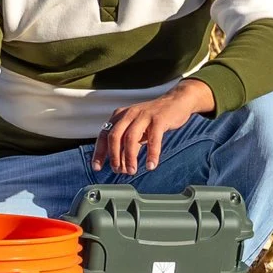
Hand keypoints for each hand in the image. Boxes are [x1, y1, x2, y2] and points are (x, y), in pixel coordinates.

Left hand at [91, 79, 214, 174]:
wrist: (176, 101)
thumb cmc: (153, 119)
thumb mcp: (136, 130)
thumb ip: (127, 145)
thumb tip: (120, 166)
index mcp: (120, 116)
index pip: (104, 135)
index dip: (99, 152)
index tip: (96, 167)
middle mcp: (129, 114)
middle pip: (114, 136)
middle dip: (114, 156)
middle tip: (118, 170)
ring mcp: (143, 116)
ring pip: (131, 137)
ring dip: (130, 157)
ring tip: (132, 171)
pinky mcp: (159, 119)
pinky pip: (154, 139)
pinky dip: (151, 154)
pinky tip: (151, 165)